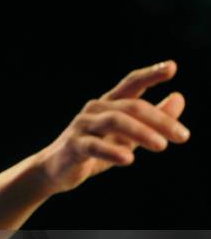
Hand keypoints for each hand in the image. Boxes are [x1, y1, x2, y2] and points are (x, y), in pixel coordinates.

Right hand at [36, 60, 189, 193]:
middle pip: (132, 107)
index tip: (171, 68)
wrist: (55, 171)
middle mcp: (95, 110)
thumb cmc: (93, 152)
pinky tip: (128, 159)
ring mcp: (82, 126)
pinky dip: (112, 151)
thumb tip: (179, 98)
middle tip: (183, 136)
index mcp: (108, 105)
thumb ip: (151, 120)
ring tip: (161, 146)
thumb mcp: (127, 136)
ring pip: (115, 121)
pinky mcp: (73, 146)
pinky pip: (94, 145)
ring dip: (141, 132)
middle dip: (159, 120)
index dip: (150, 74)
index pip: (131, 84)